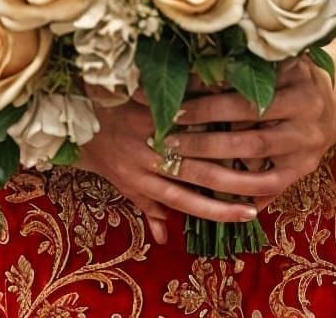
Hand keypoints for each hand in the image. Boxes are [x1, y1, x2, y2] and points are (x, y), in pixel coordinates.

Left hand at [75, 94, 263, 245]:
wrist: (69, 111)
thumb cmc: (98, 149)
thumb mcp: (119, 183)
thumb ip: (146, 206)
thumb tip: (166, 236)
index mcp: (143, 182)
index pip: (189, 202)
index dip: (220, 210)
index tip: (250, 212)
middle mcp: (147, 160)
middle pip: (199, 175)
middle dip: (236, 181)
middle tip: (266, 179)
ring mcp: (147, 130)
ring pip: (195, 140)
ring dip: (226, 139)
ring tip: (257, 138)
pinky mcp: (145, 102)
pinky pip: (180, 104)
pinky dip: (205, 102)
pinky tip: (229, 99)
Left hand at [136, 55, 335, 211]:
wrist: (335, 101)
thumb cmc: (292, 75)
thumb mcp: (276, 59)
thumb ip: (244, 61)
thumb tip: (192, 61)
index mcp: (296, 78)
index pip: (244, 87)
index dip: (208, 95)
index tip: (174, 102)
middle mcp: (306, 110)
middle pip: (248, 121)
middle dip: (204, 128)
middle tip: (168, 134)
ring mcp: (307, 143)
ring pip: (255, 154)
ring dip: (213, 159)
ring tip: (178, 160)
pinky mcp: (304, 168)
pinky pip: (270, 185)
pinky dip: (241, 191)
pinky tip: (210, 193)